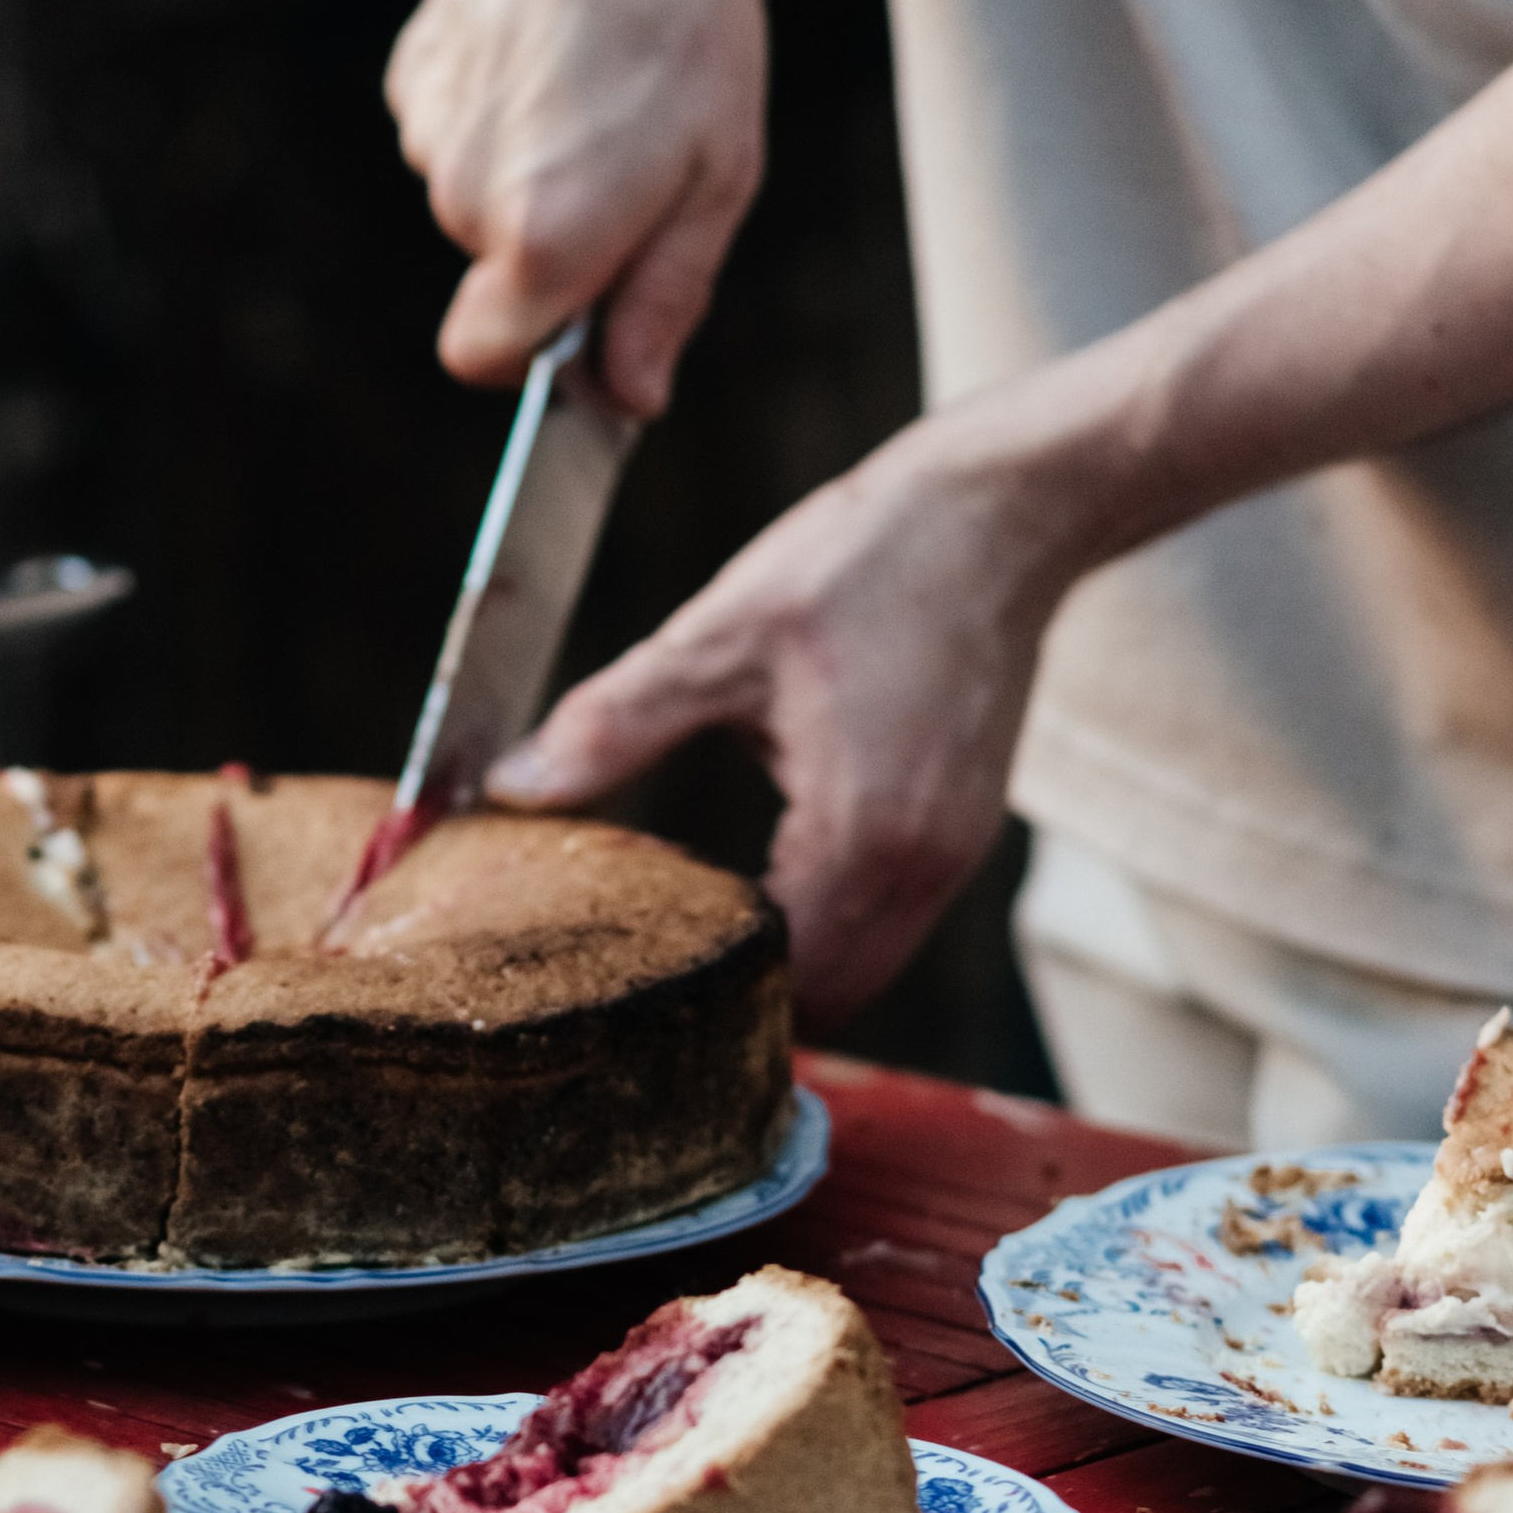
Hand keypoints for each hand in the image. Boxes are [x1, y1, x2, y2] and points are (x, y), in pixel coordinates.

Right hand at [384, 0, 767, 419]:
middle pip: (496, 279)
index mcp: (544, 237)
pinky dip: (506, 114)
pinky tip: (557, 49)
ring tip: (604, 85)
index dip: (534, 356)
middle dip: (559, 246)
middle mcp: (465, 197)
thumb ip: (665, 300)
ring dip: (536, 172)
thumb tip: (632, 400)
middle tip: (640, 155)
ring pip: (478, 203)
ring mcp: (430, 131)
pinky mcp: (415, 73)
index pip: (483, 361)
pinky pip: (460, 135)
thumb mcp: (718, 175)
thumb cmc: (683, 16)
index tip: (586, 320)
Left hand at [487, 417, 1066, 1020]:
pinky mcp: (962, 832)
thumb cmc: (870, 562)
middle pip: (830, 998)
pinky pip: (890, 920)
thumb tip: (512, 787)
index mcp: (861, 831)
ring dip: (791, 958)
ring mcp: (954, 854)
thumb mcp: (720, 638)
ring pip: (865, 967)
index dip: (704, 989)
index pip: (782, 979)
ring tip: (702, 918)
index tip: (628, 966)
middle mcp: (922, 865)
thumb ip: (614, 724)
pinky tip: (767, 872)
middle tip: (654, 958)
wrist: (1000, 515)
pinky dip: (828, 920)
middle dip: (747, 990)